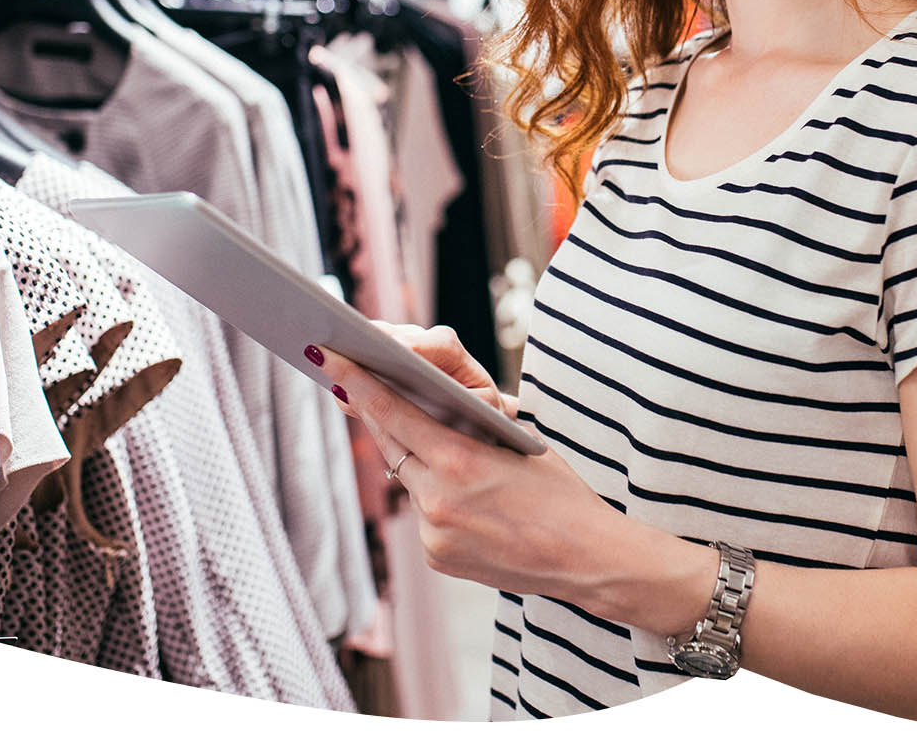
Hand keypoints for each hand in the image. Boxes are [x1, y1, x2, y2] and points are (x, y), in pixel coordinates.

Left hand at [310, 336, 625, 603]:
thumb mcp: (518, 442)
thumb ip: (467, 425)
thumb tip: (428, 399)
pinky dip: (430, 494)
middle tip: (348, 380)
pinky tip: (450, 486)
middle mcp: (438, 499)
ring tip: (404, 425)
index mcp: (460, 461)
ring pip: (406, 478)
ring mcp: (434, 532)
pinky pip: (422, 513)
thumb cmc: (560, 490)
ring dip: (407, 454)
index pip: (394, 413)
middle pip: (391, 443)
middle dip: (372, 411)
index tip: (329, 358)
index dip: (357, 383)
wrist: (587, 558)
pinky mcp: (437, 557)